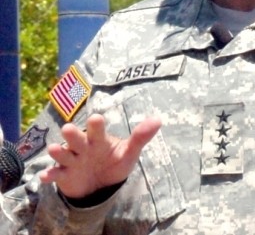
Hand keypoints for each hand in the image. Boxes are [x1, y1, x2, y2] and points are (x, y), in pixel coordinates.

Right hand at [40, 113, 160, 198]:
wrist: (101, 185)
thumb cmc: (114, 162)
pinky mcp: (64, 175)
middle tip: (68, 129)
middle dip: (73, 135)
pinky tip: (45, 176)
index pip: (97, 129)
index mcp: (99, 140)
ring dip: (59, 151)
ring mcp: (72, 160)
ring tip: (55, 149)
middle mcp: (83, 147)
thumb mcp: (128, 153)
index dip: (96, 124)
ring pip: (63, 154)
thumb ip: (140, 137)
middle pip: (77, 139)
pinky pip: (55, 174)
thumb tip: (158, 120)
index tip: (96, 119)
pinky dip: (50, 175)